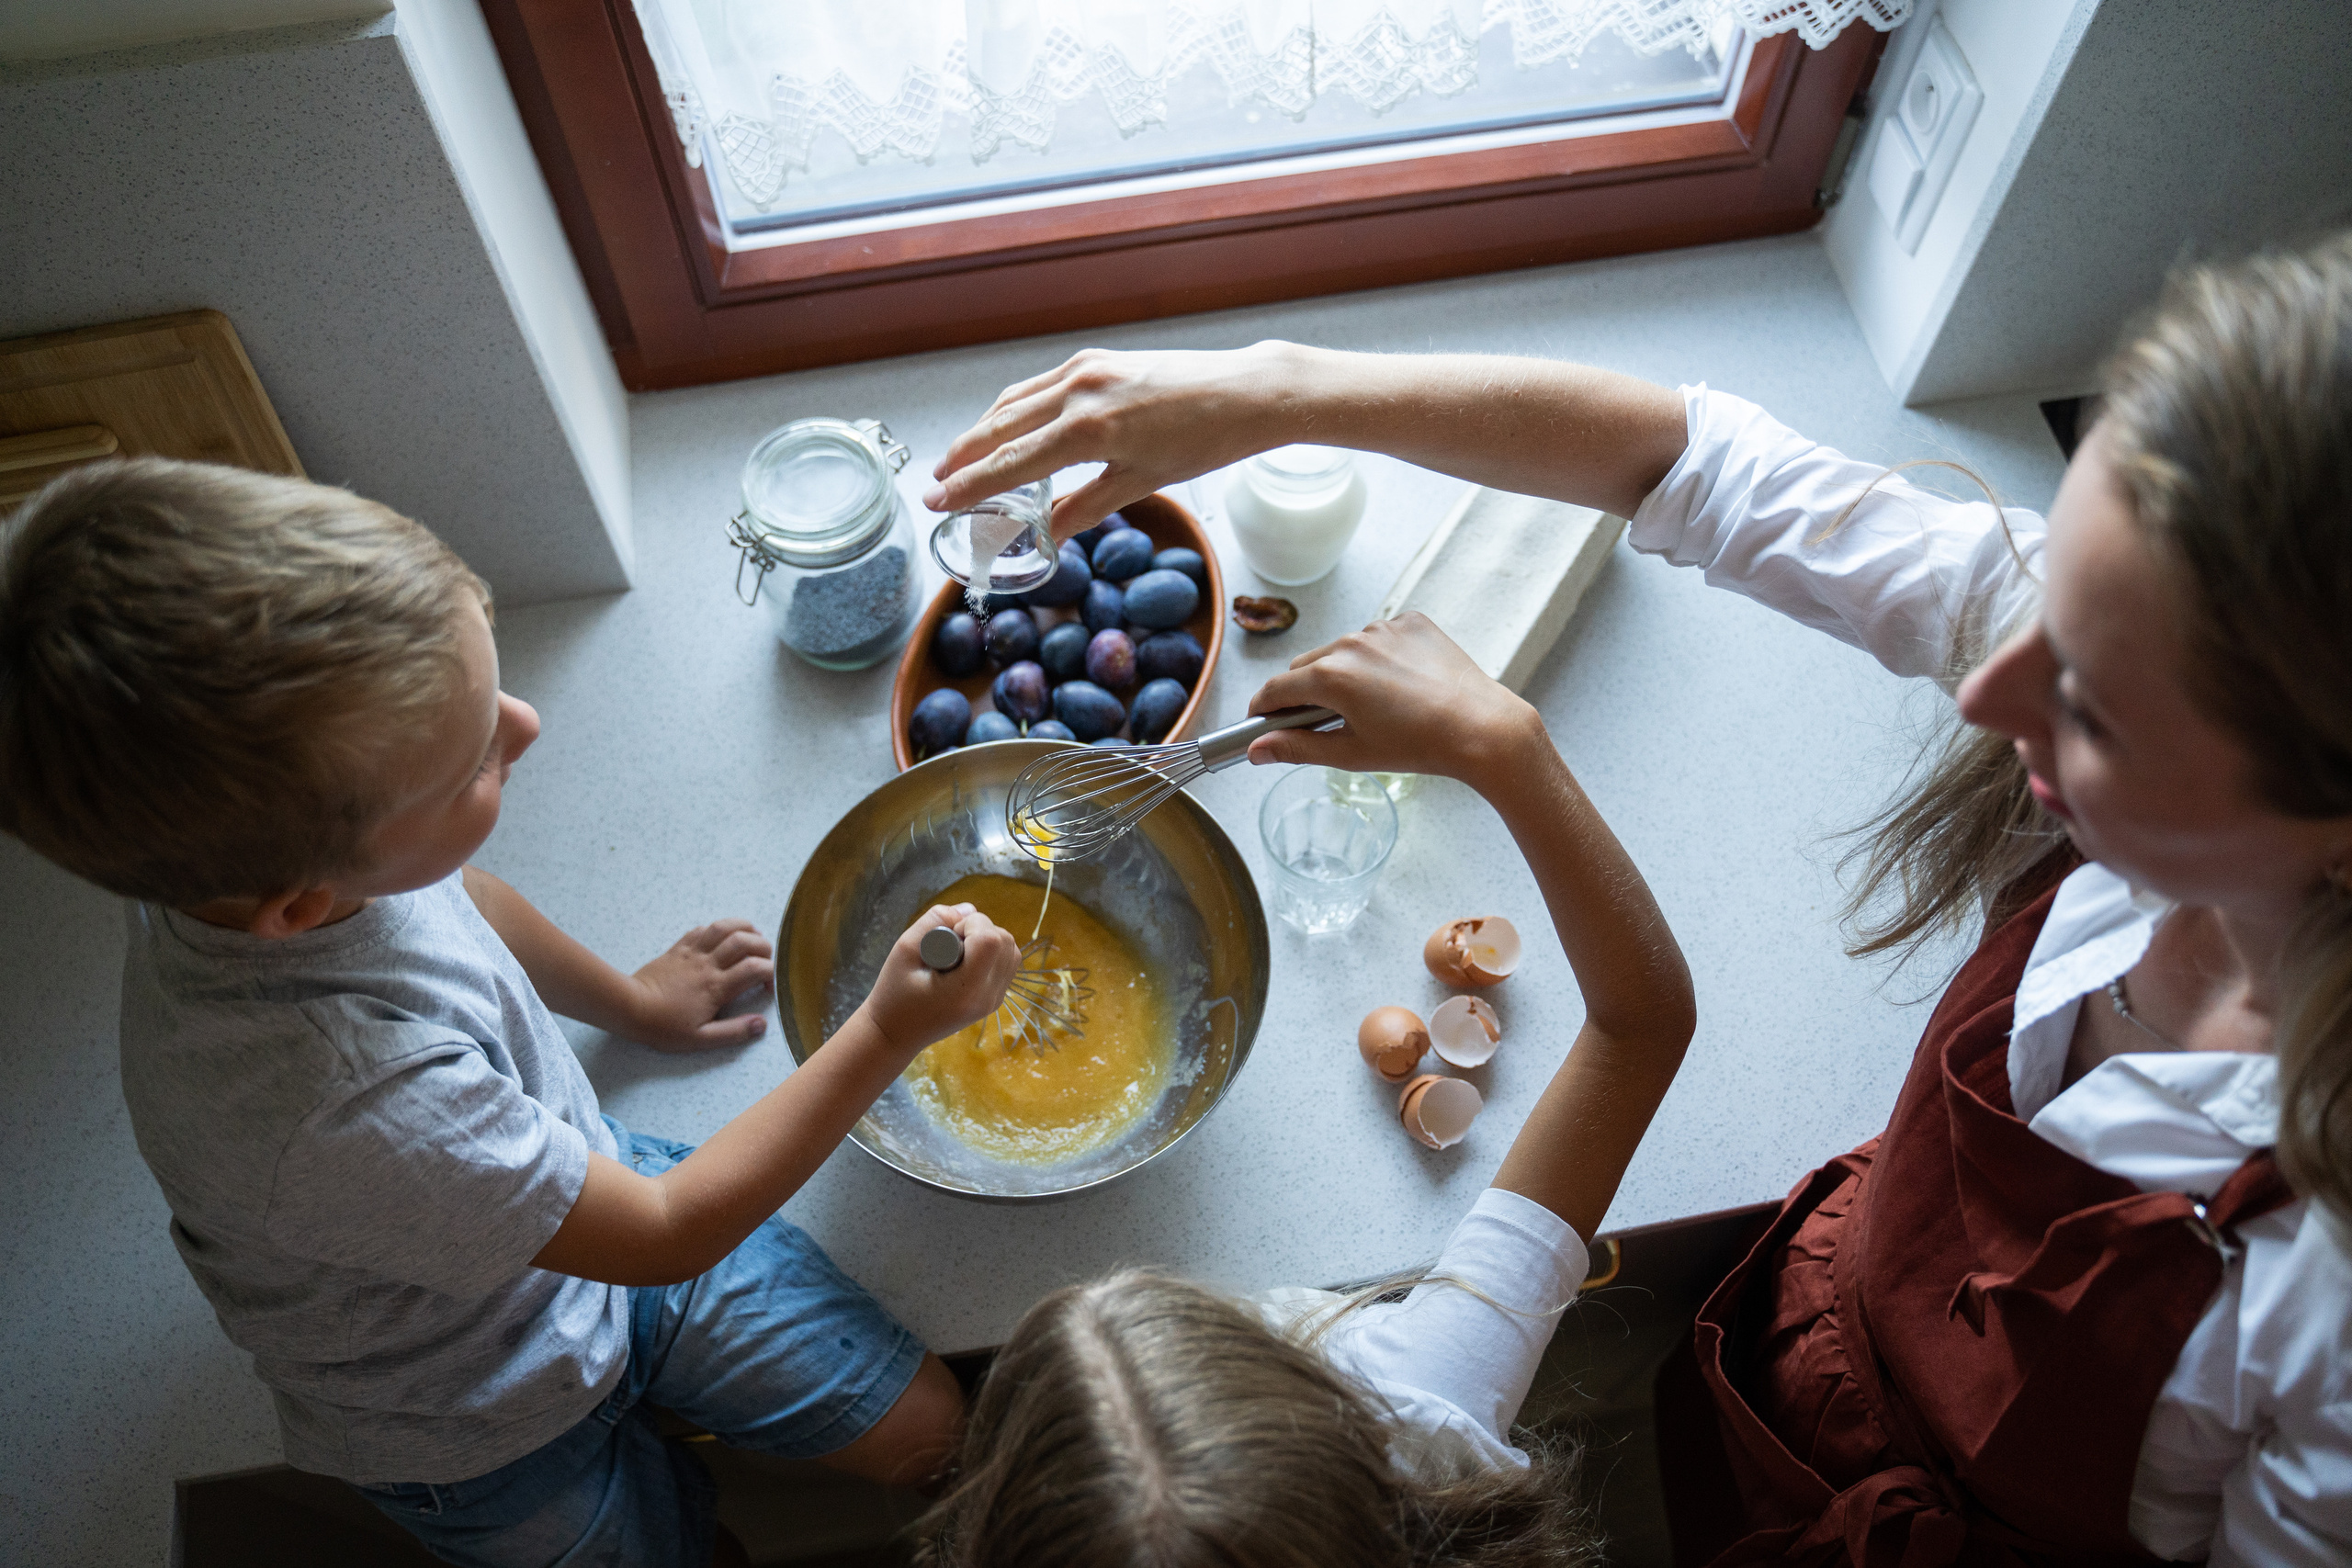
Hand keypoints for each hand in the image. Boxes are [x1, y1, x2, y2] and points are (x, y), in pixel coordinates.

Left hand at [623, 919, 775, 1051]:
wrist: (629, 1007)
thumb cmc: (664, 1026)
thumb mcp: (700, 1039)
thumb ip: (733, 1032)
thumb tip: (761, 1024)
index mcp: (717, 987)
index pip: (755, 968)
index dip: (770, 973)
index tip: (768, 986)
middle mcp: (708, 964)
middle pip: (744, 940)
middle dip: (763, 946)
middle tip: (765, 960)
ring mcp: (692, 953)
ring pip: (723, 927)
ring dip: (743, 927)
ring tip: (751, 938)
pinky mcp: (678, 948)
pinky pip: (701, 929)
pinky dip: (717, 929)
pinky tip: (720, 938)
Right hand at [858, 904, 1019, 1055]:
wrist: (895, 1034)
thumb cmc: (894, 993)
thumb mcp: (904, 950)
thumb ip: (935, 921)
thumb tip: (969, 909)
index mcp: (965, 991)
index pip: (991, 940)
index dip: (972, 925)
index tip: (947, 934)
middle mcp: (987, 998)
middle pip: (1005, 942)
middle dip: (980, 929)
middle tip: (950, 942)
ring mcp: (994, 1001)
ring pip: (1011, 951)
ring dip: (988, 939)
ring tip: (958, 951)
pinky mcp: (995, 1000)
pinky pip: (1007, 963)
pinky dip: (991, 953)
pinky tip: (965, 960)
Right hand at [924, 343, 1300, 537]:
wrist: (1245, 392)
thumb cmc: (1203, 440)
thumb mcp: (1140, 484)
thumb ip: (1085, 508)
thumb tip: (1044, 534)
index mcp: (1086, 430)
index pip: (1009, 464)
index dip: (968, 486)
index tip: (936, 501)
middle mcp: (1077, 392)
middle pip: (999, 427)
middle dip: (963, 457)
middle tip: (935, 482)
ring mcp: (1085, 369)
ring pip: (1014, 401)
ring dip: (982, 430)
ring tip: (961, 458)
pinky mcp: (1097, 358)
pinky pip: (1039, 386)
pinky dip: (1014, 407)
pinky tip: (1007, 425)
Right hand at [1243, 612, 1546, 781]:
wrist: (1482, 727)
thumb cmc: (1421, 746)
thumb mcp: (1351, 754)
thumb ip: (1296, 748)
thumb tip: (1257, 751)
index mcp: (1331, 676)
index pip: (1276, 688)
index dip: (1264, 708)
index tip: (1263, 720)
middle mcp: (1351, 643)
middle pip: (1306, 667)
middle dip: (1305, 692)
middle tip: (1322, 722)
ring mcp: (1383, 628)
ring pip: (1343, 650)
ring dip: (1343, 673)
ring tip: (1372, 706)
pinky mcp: (1411, 621)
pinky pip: (1378, 637)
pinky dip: (1378, 658)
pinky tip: (1399, 685)